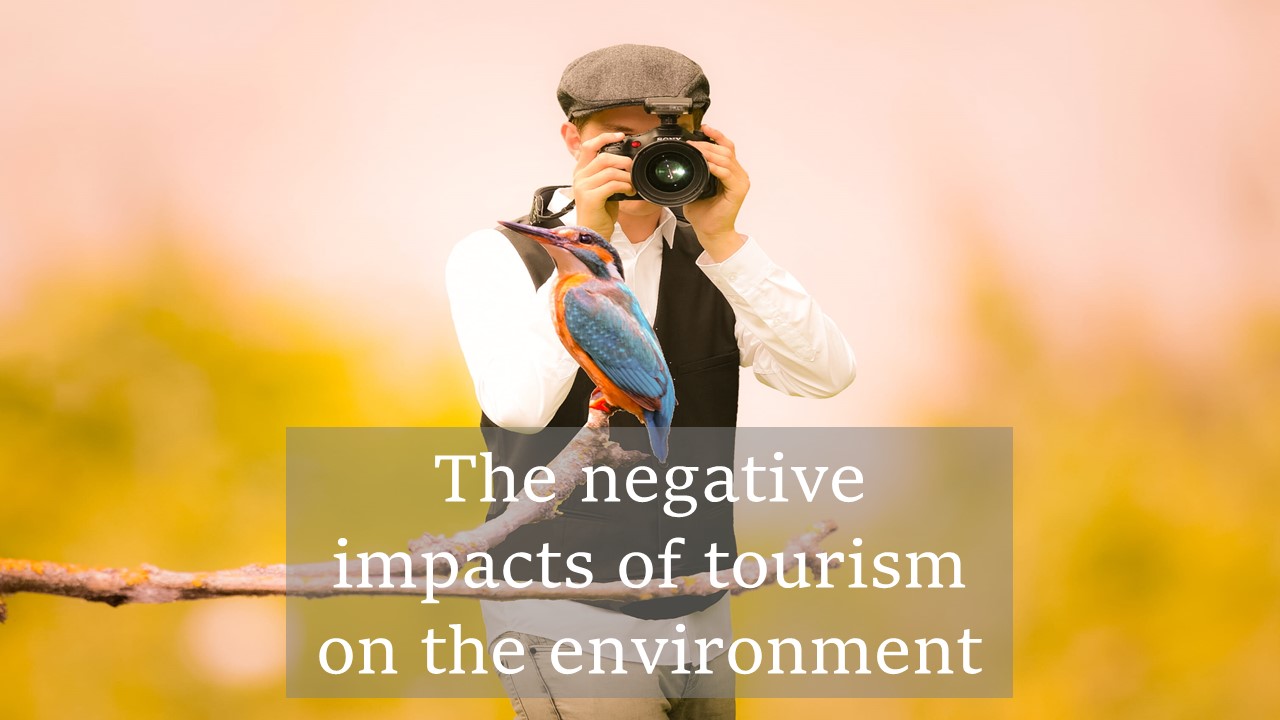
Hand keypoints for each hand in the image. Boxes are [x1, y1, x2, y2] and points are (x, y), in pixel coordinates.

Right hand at [571, 131, 633, 238]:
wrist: (592, 234)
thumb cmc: (599, 213)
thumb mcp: (603, 188)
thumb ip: (608, 174)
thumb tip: (626, 162)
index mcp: (581, 172)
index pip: (589, 146)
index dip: (605, 137)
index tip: (620, 135)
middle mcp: (579, 177)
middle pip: (603, 157)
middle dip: (623, 161)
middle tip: (632, 170)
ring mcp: (583, 187)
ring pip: (610, 171)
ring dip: (626, 177)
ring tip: (631, 185)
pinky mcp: (590, 197)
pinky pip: (612, 184)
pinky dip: (625, 186)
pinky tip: (629, 192)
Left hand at [684, 124, 748, 260]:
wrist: (711, 233)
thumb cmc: (705, 214)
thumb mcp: (697, 187)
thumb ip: (695, 173)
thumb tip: (683, 161)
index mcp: (731, 172)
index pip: (727, 147)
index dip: (716, 135)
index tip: (703, 128)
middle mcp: (738, 175)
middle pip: (726, 149)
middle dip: (707, 143)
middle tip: (691, 143)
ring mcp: (740, 182)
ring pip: (726, 158)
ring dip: (709, 152)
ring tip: (695, 150)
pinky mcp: (738, 190)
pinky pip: (726, 173)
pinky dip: (715, 166)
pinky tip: (705, 164)